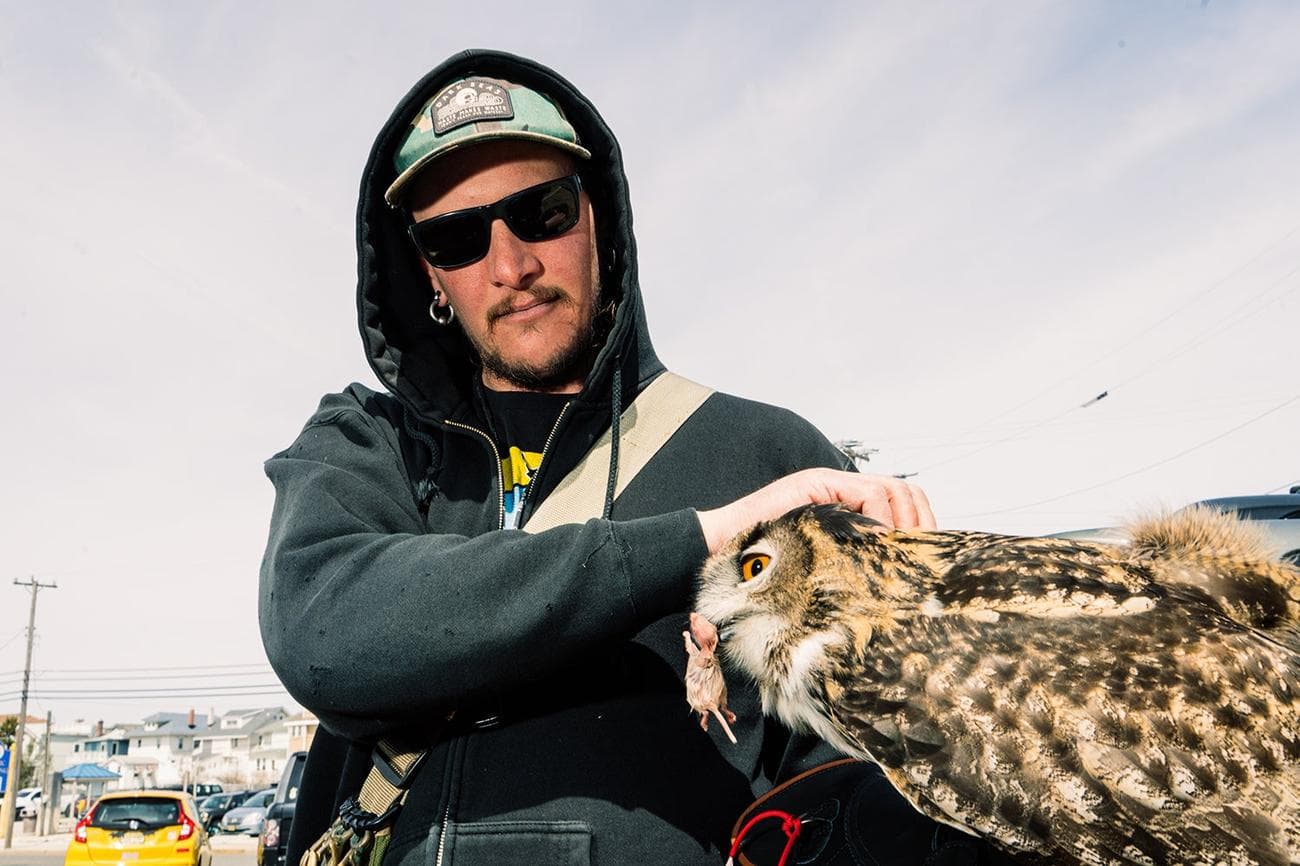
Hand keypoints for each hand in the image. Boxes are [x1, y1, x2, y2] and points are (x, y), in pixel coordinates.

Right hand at [696, 468, 934, 554]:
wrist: (720, 547)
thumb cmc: (764, 565)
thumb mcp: (822, 565)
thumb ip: (851, 560)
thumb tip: (892, 581)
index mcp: (847, 508)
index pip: (902, 504)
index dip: (920, 528)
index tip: (925, 560)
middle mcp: (842, 490)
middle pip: (904, 493)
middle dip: (920, 523)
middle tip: (916, 557)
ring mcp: (829, 484)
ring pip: (891, 490)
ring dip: (901, 522)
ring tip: (893, 552)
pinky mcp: (816, 484)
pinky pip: (867, 494)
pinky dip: (878, 518)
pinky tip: (871, 543)